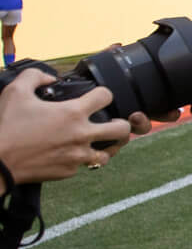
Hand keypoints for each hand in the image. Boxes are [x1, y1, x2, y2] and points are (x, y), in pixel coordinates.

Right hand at [0, 71, 135, 182]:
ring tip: (99, 141)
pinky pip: (85, 165)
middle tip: (110, 122)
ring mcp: (78, 156)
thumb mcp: (15, 91)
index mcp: (73, 113)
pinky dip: (81, 159)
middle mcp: (82, 134)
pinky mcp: (70, 171)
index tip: (96, 97)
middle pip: (122, 128)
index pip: (106, 96)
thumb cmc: (6, 126)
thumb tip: (49, 77)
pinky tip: (73, 153)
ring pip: (109, 153)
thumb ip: (34, 76)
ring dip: (106, 146)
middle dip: (121, 123)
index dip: (103, 93)